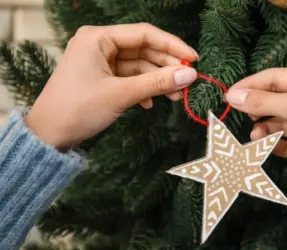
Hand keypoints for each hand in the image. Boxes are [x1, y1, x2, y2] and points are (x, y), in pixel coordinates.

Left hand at [25, 23, 198, 149]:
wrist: (48, 135)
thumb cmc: (78, 109)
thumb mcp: (121, 94)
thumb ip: (158, 82)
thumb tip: (191, 74)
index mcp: (98, 38)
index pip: (144, 34)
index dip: (172, 46)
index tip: (194, 59)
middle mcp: (99, 45)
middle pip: (144, 50)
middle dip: (167, 67)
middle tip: (188, 82)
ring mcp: (101, 62)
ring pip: (139, 66)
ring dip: (158, 81)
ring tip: (176, 96)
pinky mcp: (102, 78)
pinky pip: (130, 78)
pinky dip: (143, 89)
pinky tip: (151, 103)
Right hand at [225, 68, 286, 183]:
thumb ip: (263, 101)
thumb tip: (233, 95)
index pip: (277, 77)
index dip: (252, 84)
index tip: (229, 95)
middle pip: (279, 100)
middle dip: (260, 108)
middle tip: (241, 115)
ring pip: (284, 122)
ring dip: (267, 127)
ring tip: (255, 135)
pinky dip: (277, 143)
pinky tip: (265, 145)